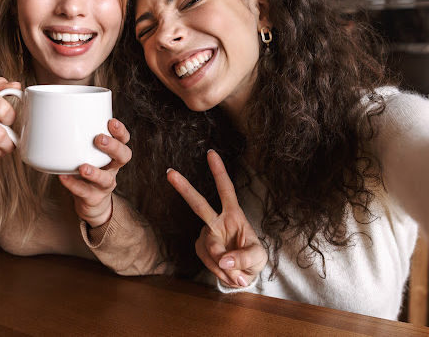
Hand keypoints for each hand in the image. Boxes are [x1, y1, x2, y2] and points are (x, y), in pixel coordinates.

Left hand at [59, 118, 131, 227]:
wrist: (91, 202)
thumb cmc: (88, 168)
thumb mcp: (87, 152)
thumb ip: (77, 138)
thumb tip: (51, 116)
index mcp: (113, 154)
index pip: (124, 140)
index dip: (120, 131)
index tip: (111, 122)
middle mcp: (113, 169)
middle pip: (123, 156)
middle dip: (113, 146)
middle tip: (99, 139)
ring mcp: (105, 185)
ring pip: (106, 179)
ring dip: (95, 172)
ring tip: (83, 167)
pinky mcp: (93, 198)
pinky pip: (84, 192)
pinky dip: (73, 184)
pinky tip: (63, 177)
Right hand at [167, 150, 266, 287]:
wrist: (243, 276)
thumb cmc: (253, 259)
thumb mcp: (258, 258)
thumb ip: (244, 258)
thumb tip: (224, 259)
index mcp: (234, 215)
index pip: (226, 190)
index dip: (219, 172)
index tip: (211, 153)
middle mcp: (217, 222)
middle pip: (199, 204)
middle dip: (184, 188)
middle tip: (170, 173)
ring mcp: (207, 236)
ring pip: (211, 250)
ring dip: (226, 266)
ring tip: (238, 274)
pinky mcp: (200, 249)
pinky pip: (209, 262)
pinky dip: (220, 272)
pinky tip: (228, 272)